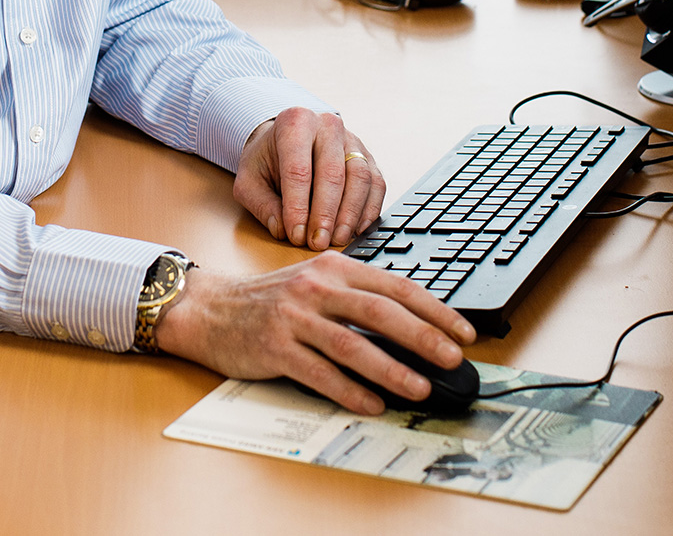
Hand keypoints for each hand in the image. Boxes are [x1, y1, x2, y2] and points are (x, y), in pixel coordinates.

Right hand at [154, 251, 475, 414]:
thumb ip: (356, 299)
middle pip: (379, 312)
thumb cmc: (270, 300)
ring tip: (420, 388)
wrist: (209, 309)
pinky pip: (319, 373)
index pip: (394, 286)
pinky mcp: (274, 347)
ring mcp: (294, 317)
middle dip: (422, 337)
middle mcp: (316, 287)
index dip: (433, 309)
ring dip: (390, 369)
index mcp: (334, 267)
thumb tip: (413, 332)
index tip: (462, 332)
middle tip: (452, 359)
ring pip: (352, 345)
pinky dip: (349, 391)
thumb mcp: (315, 284)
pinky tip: (372, 404)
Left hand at [234, 108, 386, 250]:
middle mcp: (327, 125)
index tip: (296, 235)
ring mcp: (352, 140)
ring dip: (349, 214)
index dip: (298, 207)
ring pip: (359, 178)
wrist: (285, 140)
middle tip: (318, 242)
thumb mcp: (249, 180)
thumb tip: (282, 230)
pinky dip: (369, 210)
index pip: (298, 169)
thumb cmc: (266, 160)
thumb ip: (262, 205)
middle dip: (325, 214)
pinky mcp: (368, 157)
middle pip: (332, 173)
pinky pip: (376, 184)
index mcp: (295, 122)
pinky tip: (356, 229)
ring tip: (337, 239)